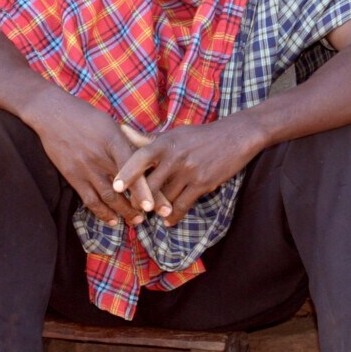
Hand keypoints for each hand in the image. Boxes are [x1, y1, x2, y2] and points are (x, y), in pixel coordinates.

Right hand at [27, 91, 149, 225]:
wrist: (52, 114)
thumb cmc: (85, 116)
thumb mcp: (110, 123)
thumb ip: (126, 142)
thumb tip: (146, 157)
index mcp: (114, 140)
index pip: (134, 168)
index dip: (144, 188)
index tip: (154, 204)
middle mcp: (100, 156)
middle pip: (125, 186)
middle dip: (141, 204)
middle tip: (155, 214)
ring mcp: (85, 167)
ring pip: (108, 197)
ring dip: (124, 211)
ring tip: (136, 220)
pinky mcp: (72, 175)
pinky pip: (90, 199)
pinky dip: (102, 212)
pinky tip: (113, 220)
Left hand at [111, 115, 263, 224]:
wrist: (234, 137)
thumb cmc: (198, 136)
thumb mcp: (173, 134)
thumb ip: (146, 138)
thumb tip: (121, 130)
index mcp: (165, 142)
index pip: (140, 157)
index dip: (127, 172)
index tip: (116, 187)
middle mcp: (176, 156)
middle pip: (152, 184)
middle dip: (141, 199)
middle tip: (132, 209)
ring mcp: (189, 171)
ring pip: (166, 197)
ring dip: (157, 209)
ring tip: (149, 216)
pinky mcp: (202, 183)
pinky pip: (183, 205)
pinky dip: (174, 216)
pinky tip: (168, 222)